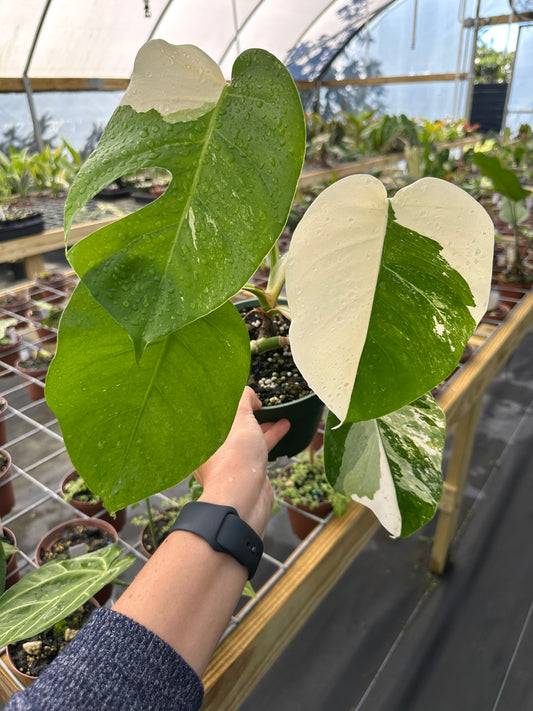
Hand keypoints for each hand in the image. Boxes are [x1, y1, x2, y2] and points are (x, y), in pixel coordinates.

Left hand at [195, 386, 289, 536]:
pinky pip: (257, 448)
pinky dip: (270, 436)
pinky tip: (284, 427)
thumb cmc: (235, 459)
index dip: (228, 398)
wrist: (243, 502)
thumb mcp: (239, 417)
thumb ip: (243, 399)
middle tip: (263, 402)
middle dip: (248, 412)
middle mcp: (212, 448)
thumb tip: (250, 397)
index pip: (213, 410)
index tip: (245, 392)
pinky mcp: (245, 471)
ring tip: (281, 414)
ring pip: (247, 436)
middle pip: (231, 423)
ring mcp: (229, 461)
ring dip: (264, 424)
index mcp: (201, 435)